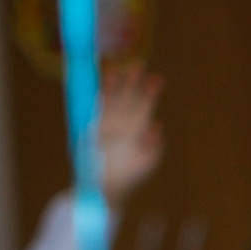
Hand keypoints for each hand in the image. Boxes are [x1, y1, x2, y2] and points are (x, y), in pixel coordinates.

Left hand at [95, 65, 163, 205]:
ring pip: (110, 99)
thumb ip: (154, 143)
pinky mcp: (92, 127)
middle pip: (126, 98)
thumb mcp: (149, 164)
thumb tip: (156, 124)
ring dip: (114, 82)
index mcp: (133, 134)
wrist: (100, 186)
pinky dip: (102, 93)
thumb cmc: (129, 176)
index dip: (151, 92)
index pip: (144, 107)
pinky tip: (105, 84)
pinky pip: (98, 106)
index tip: (157, 78)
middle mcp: (116, 126)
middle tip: (138, 63)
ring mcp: (102, 125)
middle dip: (133, 80)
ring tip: (117, 66)